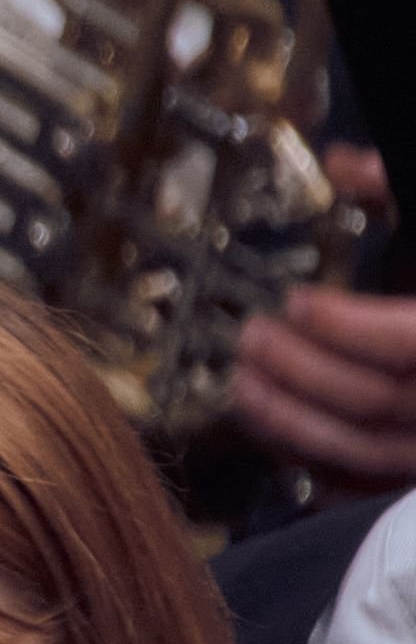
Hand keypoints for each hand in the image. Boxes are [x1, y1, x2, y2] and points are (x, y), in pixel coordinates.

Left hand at [229, 151, 415, 484]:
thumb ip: (406, 189)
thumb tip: (347, 164)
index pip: (409, 342)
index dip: (346, 326)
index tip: (297, 302)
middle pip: (377, 399)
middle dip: (302, 371)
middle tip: (253, 337)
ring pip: (369, 449)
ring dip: (294, 420)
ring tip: (244, 384)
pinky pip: (371, 479)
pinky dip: (321, 461)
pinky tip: (279, 434)